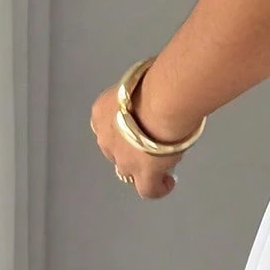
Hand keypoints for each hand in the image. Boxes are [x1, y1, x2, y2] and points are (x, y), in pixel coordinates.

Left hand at [89, 83, 184, 199]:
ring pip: (128, 170)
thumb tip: (159, 90)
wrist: (164, 99)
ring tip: (162, 162)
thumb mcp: (142, 80)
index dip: (125, 126)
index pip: (109, 124)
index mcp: (102, 111)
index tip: (141, 122)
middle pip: (116, 149)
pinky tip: (167, 183)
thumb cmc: (157, 80)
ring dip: (142, 167)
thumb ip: (144, 92)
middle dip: (131, 148)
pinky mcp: (144, 174)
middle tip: (153, 140)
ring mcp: (124, 159)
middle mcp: (107, 138)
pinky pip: (148, 189)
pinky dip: (157, 188)